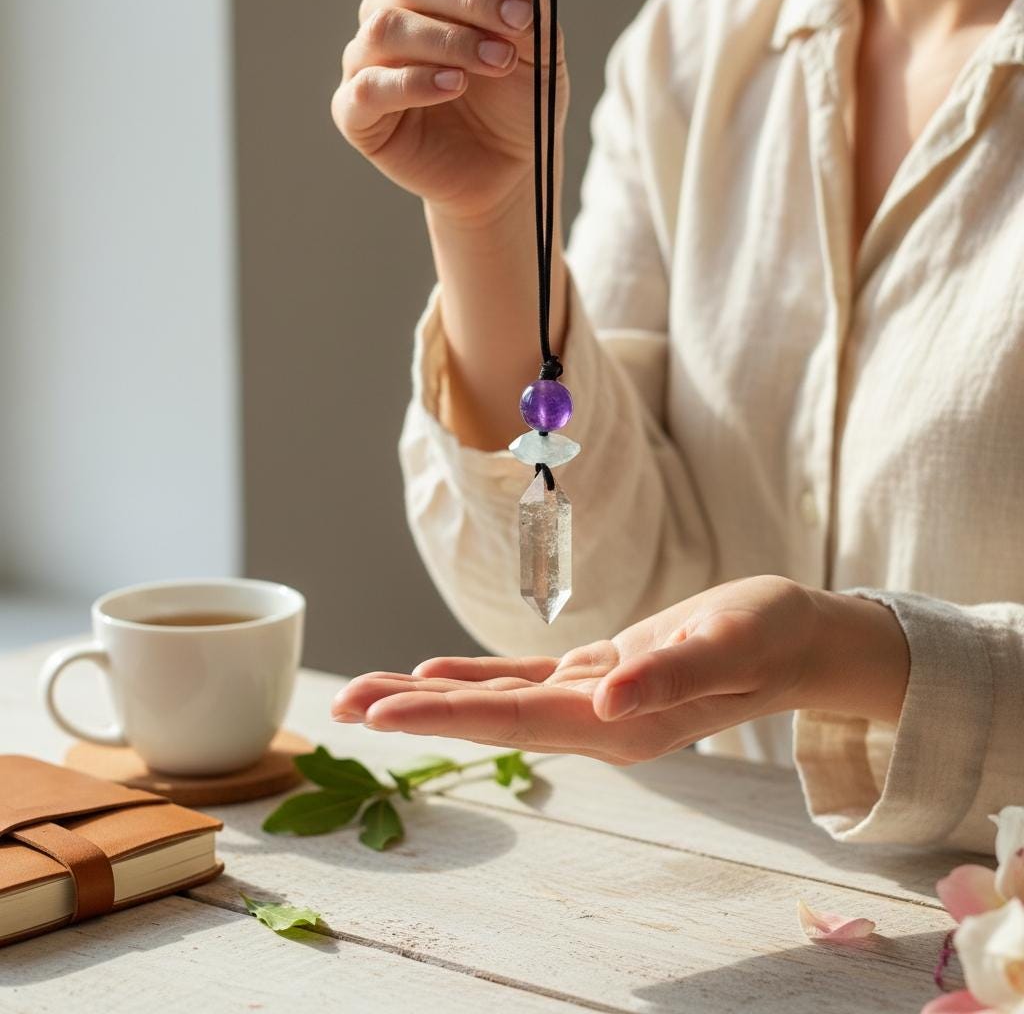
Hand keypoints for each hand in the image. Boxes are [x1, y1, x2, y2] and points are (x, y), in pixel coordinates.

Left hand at [331, 576, 910, 763]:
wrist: (795, 636)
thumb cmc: (769, 633)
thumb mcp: (729, 644)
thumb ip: (669, 676)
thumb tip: (606, 702)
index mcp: (621, 722)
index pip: (516, 720)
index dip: (445, 713)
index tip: (382, 712)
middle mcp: (597, 720)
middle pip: (491, 717)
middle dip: (416, 711)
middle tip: (342, 707)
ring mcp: (595, 701)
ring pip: (499, 700)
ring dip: (431, 696)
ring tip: (367, 694)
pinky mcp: (599, 674)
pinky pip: (526, 679)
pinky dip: (478, 676)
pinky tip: (436, 670)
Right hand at [333, 0, 567, 221]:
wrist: (505, 171)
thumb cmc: (515, 106)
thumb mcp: (536, 55)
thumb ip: (528, 12)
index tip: (524, 13)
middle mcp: (387, 24)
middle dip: (464, 9)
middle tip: (506, 45)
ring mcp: (365, 68)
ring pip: (382, 32)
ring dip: (443, 43)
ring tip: (491, 63)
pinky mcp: (355, 116)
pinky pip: (368, 90)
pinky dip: (411, 84)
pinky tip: (453, 86)